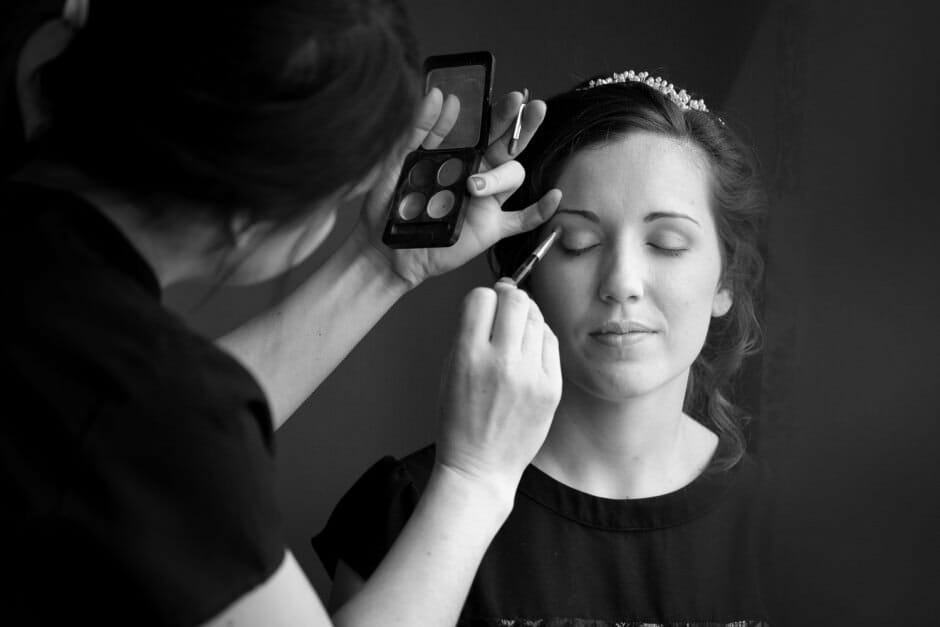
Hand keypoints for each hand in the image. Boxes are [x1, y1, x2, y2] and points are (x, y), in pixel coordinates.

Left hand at [355, 88, 562, 287]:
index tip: (513, 97)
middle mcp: (479, 173)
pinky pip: (523, 219)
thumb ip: (420, 129)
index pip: (488, 128)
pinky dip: (541, 210)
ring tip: (473, 186)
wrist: (386, 249)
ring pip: (514, 177)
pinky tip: (554, 197)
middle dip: (522, 126)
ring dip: (501, 176)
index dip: (503, 112)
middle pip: (510, 145)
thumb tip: (441, 95)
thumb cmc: (390, 205)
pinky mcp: (491, 228)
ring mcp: (488, 202)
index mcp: (459, 154)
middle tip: (530, 108)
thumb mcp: (400, 161)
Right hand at [436, 282, 561, 502]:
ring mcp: (531, 376)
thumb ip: (467, 335)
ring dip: (526, 315)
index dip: (482, 298)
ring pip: (536, 318)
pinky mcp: (552, 388)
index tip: (484, 305)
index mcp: (468, 356)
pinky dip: (540, 337)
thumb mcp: (448, 371)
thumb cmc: (459, 421)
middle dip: (509, 297)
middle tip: (506, 305)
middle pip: (515, 301)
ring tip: (517, 329)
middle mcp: (501, 363)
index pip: (481, 298)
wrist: (480, 466)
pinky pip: (550, 342)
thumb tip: (489, 302)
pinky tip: (530, 347)